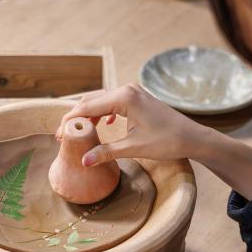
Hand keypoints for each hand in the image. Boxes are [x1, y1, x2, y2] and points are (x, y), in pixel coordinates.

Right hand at [57, 84, 206, 166]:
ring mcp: (133, 92)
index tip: (59, 135)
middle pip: (91, 101)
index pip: (88, 107)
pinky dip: (102, 113)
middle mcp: (127, 89)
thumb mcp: (134, 148)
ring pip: (101, 101)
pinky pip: (112, 103)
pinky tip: (102, 125)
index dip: (71, 121)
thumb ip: (106, 152)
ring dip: (88, 116)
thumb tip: (84, 161)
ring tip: (78, 133)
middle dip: (76, 118)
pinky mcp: (138, 98)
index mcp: (124, 98)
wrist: (192, 137)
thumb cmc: (167, 141)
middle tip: (63, 136)